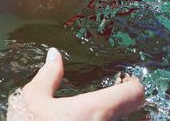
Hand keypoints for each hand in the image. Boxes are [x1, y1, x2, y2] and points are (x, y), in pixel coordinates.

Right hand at [7, 47, 144, 119]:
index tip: (124, 82)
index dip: (131, 85)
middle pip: (136, 117)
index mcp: (94, 110)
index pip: (134, 94)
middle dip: (126, 108)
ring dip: (120, 120)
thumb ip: (48, 76)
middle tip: (114, 101)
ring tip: (105, 115)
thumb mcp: (34, 100)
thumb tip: (54, 55)